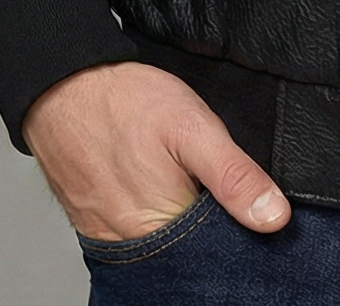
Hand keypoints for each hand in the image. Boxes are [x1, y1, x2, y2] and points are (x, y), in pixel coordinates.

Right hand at [22, 61, 291, 242]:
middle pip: (188, 253)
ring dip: (181, 223)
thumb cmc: (126, 102)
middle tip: (208, 182)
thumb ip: (234, 175)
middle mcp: (132, 243)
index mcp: (162, 225)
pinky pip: (134, 236)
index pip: (216, 251)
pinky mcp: (94, 224)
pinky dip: (153, 220)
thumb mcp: (194, 127)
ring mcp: (108, 237)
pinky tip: (161, 189)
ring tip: (185, 183)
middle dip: (209, 227)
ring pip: (162, 246)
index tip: (247, 205)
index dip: (238, 229)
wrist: (63, 87)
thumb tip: (275, 218)